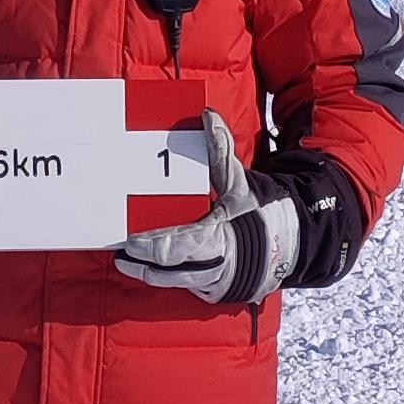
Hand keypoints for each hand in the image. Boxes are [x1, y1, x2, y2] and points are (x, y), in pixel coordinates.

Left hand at [112, 109, 300, 310]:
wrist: (283, 243)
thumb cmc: (256, 211)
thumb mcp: (239, 180)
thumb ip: (222, 150)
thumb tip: (208, 116)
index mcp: (219, 238)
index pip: (179, 247)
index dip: (152, 247)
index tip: (130, 242)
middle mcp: (213, 264)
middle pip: (168, 270)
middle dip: (142, 262)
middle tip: (119, 252)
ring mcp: (211, 280)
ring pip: (170, 281)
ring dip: (146, 272)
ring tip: (124, 260)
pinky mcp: (209, 287)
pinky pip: (180, 284)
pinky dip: (161, 276)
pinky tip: (143, 266)